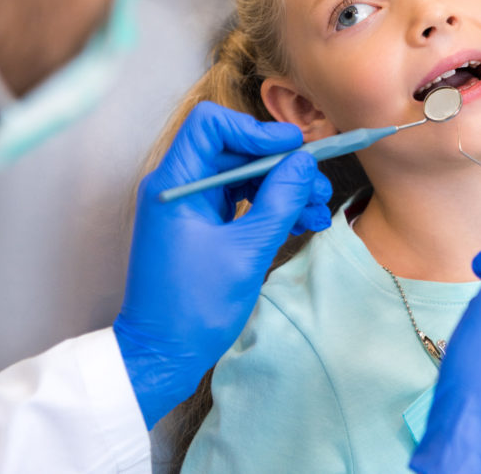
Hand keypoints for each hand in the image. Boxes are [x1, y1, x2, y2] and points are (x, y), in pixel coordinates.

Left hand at [113, 101, 331, 427]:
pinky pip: (241, 202)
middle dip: (281, 165)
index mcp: (175, 184)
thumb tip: (305, 162)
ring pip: (244, 177)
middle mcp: (179, 187)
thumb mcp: (247, 251)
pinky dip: (272, 208)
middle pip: (235, 150)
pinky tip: (303, 222)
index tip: (293, 148)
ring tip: (318, 210)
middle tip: (319, 184)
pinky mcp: (202, 226)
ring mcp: (191, 207)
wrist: (160, 356)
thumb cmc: (193, 307)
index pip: (211, 125)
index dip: (255, 130)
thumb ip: (279, 201)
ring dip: (284, 189)